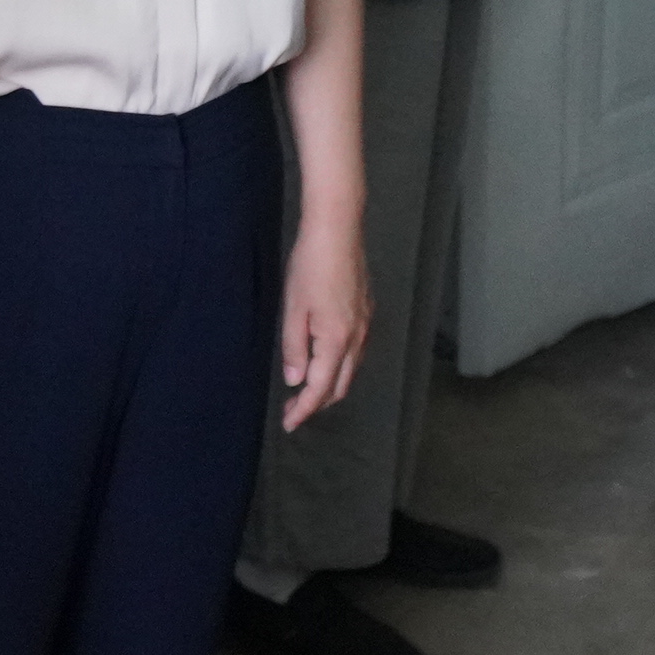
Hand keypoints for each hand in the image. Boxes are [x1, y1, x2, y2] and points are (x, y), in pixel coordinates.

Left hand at [279, 206, 370, 431]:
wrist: (338, 231)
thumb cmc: (310, 267)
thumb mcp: (293, 309)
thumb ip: (294, 348)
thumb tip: (296, 380)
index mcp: (336, 340)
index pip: (319, 388)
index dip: (304, 410)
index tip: (288, 423)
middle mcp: (357, 338)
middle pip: (340, 386)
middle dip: (317, 403)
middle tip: (292, 408)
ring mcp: (365, 325)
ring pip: (350, 370)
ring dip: (329, 386)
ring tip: (305, 389)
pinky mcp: (366, 312)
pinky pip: (355, 352)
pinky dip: (339, 367)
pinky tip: (324, 360)